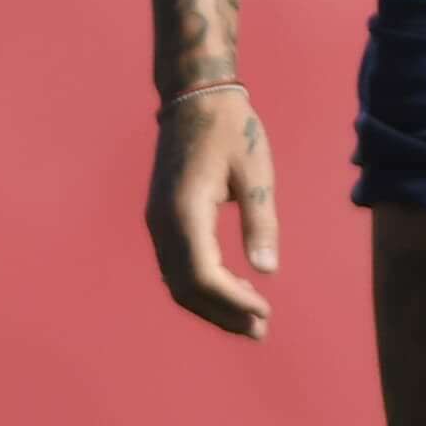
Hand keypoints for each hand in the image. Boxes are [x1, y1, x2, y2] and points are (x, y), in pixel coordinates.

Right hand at [147, 85, 278, 336]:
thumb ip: (260, 220)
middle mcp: (163, 222)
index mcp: (185, 211)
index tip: (265, 312)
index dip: (232, 301)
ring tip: (251, 319)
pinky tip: (234, 288)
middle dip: (222, 314)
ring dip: (212, 305)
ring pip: (177, 281)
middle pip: (185, 288)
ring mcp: (157, 221)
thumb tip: (267, 270)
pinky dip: (203, 286)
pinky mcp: (162, 218)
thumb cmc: (231, 130)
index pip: (203, 275)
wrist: (194, 95)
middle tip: (261, 330)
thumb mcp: (255, 172)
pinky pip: (176, 266)